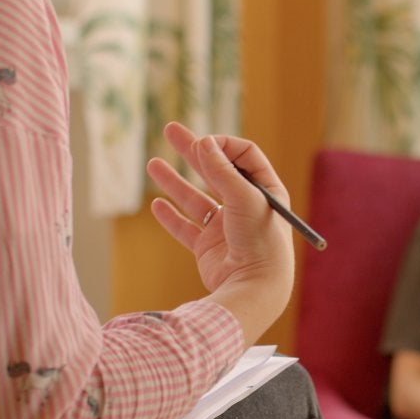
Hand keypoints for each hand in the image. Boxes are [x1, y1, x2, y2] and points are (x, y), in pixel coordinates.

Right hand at [148, 122, 294, 342]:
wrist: (254, 287)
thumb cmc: (260, 240)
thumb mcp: (245, 197)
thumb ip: (222, 170)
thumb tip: (204, 142)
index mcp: (266, 193)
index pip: (245, 157)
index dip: (224, 145)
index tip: (205, 142)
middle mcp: (247, 208)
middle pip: (217, 172)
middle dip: (193, 151)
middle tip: (170, 131)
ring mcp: (226, 229)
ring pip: (195, 199)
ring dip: (174, 182)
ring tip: (153, 164)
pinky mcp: (209, 249)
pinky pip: (186, 229)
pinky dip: (171, 217)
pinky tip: (157, 204)